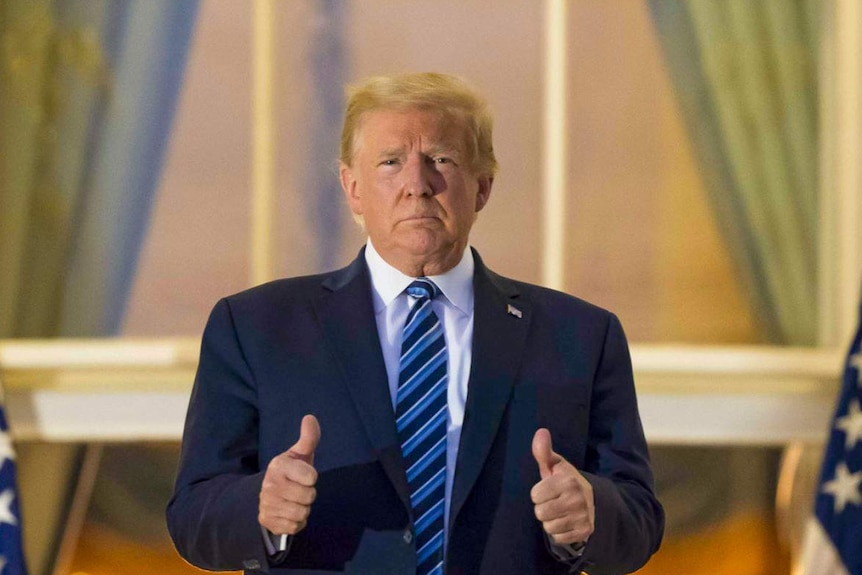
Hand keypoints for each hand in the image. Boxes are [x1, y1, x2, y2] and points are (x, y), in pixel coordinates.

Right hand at [259, 414, 320, 535]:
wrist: (271, 494)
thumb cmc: (292, 471)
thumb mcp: (300, 454)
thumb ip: (309, 437)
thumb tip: (310, 417)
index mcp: (278, 465)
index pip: (311, 477)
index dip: (311, 477)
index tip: (303, 475)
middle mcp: (269, 484)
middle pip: (308, 497)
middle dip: (308, 495)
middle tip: (299, 489)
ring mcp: (266, 503)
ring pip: (302, 513)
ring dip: (303, 509)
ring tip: (294, 501)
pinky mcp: (267, 520)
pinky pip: (295, 526)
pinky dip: (297, 522)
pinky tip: (289, 513)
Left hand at [530, 428, 594, 545]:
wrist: (592, 500)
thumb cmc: (565, 481)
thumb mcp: (555, 465)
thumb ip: (544, 451)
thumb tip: (541, 431)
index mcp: (568, 481)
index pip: (535, 495)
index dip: (538, 493)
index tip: (548, 489)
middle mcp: (577, 499)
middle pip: (540, 513)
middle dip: (543, 507)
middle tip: (553, 501)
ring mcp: (582, 517)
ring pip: (548, 527)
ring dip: (550, 520)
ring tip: (559, 511)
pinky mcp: (584, 531)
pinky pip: (558, 538)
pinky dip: (559, 532)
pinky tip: (566, 521)